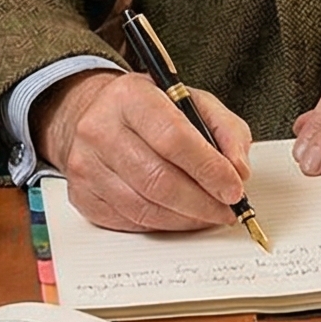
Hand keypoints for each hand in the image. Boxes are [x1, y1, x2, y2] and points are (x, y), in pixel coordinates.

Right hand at [34, 69, 252, 232]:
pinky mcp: (81, 194)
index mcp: (130, 96)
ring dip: (186, 218)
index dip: (209, 170)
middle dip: (202, 202)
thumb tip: (239, 170)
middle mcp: (100, 128)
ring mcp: (86, 164)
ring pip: (144, 207)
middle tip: (227, 209)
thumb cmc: (150, 110)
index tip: (234, 188)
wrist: (96, 115)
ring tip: (209, 214)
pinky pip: (129, 221)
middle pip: (158, 179)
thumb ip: (226, 130)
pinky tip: (180, 217)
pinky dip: (163, 225)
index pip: (174, 139)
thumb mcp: (194, 102)